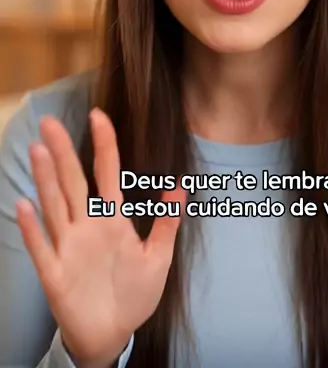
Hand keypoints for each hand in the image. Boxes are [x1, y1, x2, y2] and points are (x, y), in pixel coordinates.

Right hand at [16, 108, 184, 367]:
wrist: (113, 335)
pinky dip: (33, 228)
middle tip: (50, 122)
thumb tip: (181, 187)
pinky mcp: (55, 274)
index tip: (99, 115)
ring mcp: (68, 248)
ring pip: (55, 207)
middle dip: (62, 152)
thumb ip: (166, 223)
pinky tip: (24, 205)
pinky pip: (42, 248)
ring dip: (46, 180)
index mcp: (111, 220)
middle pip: (73, 182)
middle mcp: (86, 227)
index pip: (106, 174)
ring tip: (39, 151)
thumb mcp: (158, 258)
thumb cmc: (134, 294)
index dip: (104, 145)